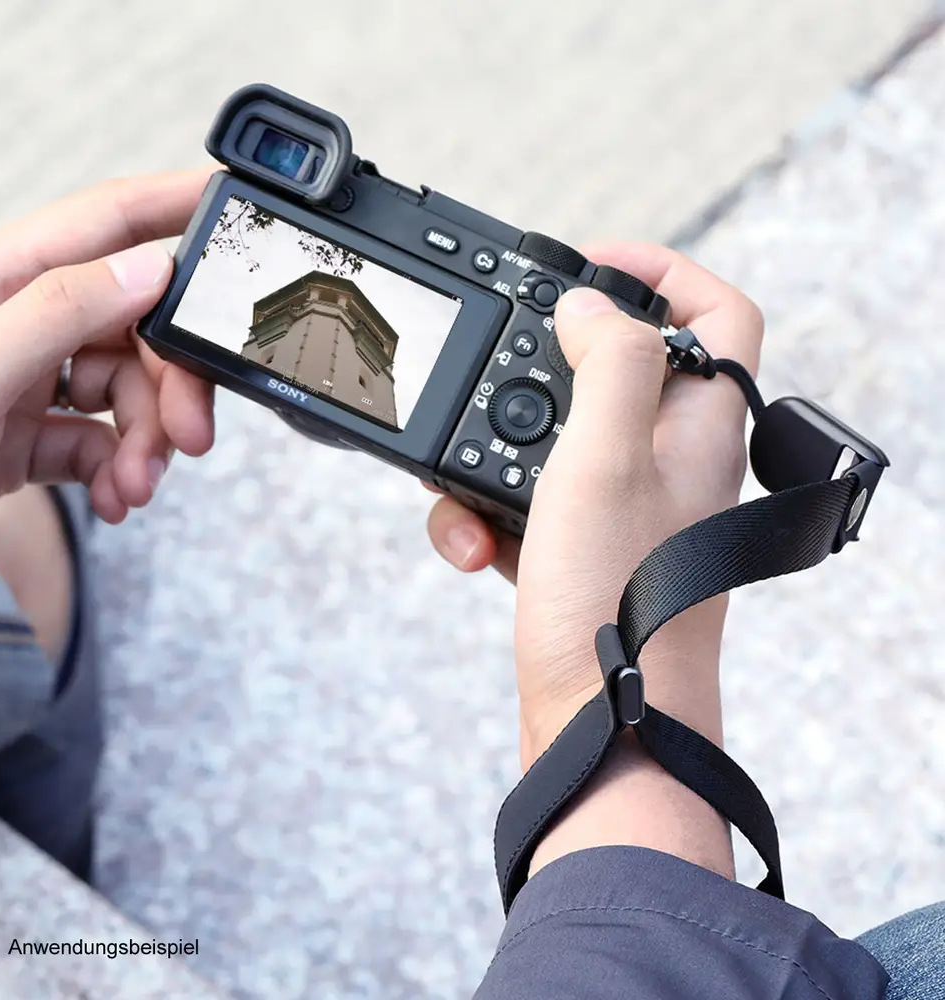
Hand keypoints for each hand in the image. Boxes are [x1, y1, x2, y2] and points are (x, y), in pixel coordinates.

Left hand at [0, 169, 216, 546]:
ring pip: (123, 390)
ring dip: (146, 441)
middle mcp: (10, 322)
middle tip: (190, 436)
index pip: (101, 223)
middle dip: (171, 384)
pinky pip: (98, 441)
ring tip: (135, 486)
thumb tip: (148, 268)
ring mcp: (18, 380)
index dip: (171, 205)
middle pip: (131, 325)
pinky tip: (113, 497)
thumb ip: (58, 313)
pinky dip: (117, 470)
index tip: (229, 196)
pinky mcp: (23, 436)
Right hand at [427, 245, 763, 766]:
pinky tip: (474, 545)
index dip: (667, 272)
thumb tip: (591, 306)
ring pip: (559, 440)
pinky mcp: (582, 549)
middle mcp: (671, 463)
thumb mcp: (607, 458)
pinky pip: (531, 501)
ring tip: (468, 495)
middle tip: (500, 369)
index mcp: (700, 428)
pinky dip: (492, 513)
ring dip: (500, 454)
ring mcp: (626, 509)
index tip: (594, 264)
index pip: (719, 317)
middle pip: (622, 370)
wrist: (600, 727)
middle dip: (548, 367)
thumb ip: (610, 361)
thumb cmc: (618, 602)